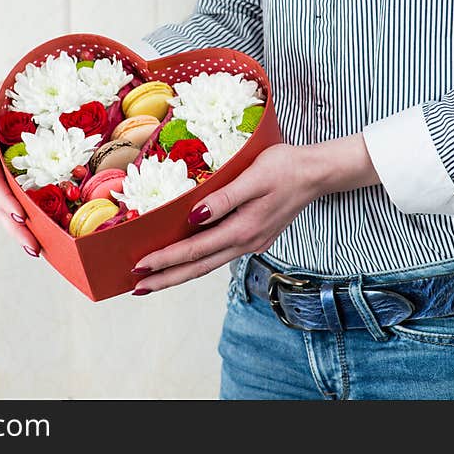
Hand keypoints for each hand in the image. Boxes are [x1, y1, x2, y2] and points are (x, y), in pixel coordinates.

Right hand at [0, 88, 41, 256]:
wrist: (29, 79)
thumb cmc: (34, 72)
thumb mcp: (32, 70)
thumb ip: (35, 76)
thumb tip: (54, 77)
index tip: (11, 199)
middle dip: (6, 209)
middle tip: (25, 228)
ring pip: (0, 199)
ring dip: (15, 226)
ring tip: (34, 248)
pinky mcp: (9, 175)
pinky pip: (12, 201)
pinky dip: (24, 223)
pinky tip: (38, 244)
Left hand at [130, 134, 379, 294]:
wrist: (317, 172)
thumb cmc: (284, 167)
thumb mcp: (253, 176)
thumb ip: (224, 199)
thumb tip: (194, 217)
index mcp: (243, 229)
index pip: (195, 250)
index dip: (165, 259)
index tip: (139, 266)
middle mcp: (246, 242)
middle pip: (198, 267)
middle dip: (166, 278)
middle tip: (136, 287)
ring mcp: (251, 242)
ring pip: (208, 264)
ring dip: (180, 274)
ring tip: (154, 280)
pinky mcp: (255, 236)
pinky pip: (219, 255)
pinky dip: (197, 262)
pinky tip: (185, 261)